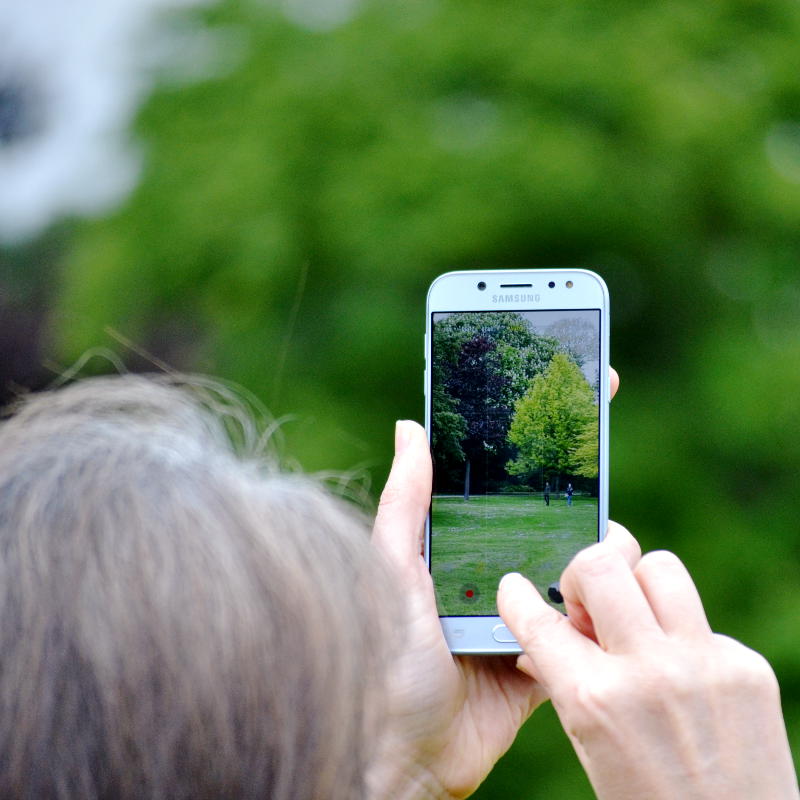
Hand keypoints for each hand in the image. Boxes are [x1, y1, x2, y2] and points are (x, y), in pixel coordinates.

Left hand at [366, 367, 619, 798]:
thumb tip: (413, 426)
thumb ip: (406, 503)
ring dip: (595, 558)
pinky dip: (596, 619)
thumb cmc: (383, 658)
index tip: (574, 395)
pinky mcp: (544, 660)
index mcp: (458, 545)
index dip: (535, 444)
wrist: (403, 754)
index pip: (503, 483)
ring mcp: (521, 615)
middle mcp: (492, 572)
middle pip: (548, 522)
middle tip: (599, 464)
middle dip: (580, 493)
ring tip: (597, 547)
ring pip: (578, 571)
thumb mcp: (391, 570)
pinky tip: (598, 604)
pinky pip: (583, 633)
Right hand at [497, 525, 799, 799]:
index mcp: (594, 699)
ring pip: (659, 567)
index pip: (539, 621)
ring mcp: (703, 663)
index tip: (513, 585)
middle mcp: (648, 672)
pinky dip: (680, 636)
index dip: (515, 597)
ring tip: (636, 619)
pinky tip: (681, 671)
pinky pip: (698, 620)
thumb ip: (562, 684)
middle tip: (588, 605)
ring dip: (638, 586)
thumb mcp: (589, 747)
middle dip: (582, 575)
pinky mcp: (746, 666)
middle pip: (601, 564)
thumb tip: (537, 641)